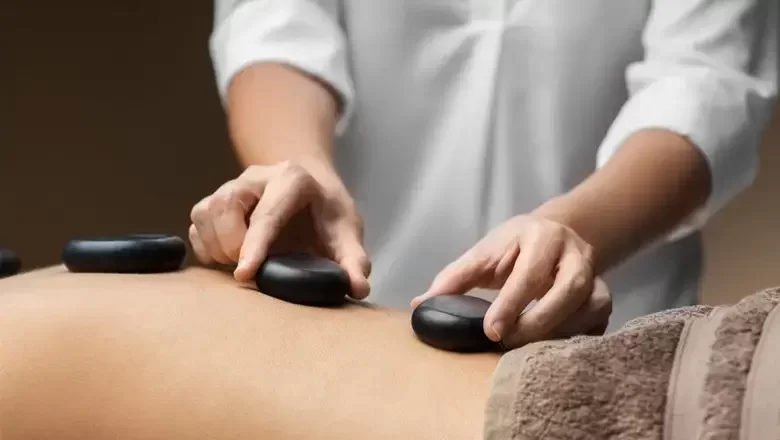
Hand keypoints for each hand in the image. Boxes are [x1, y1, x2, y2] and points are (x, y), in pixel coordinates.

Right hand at [189, 161, 370, 298]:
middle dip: (233, 245)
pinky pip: (197, 223)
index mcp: (293, 179)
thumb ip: (354, 260)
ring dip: (217, 247)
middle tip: (253, 271)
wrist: (310, 188)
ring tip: (241, 264)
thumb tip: (358, 289)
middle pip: (226, 206)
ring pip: (206, 212)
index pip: (268, 214)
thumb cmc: (328, 212)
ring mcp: (232, 186)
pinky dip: (206, 247)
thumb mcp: (347, 231)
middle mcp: (256, 177)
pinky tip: (226, 260)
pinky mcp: (215, 201)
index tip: (245, 275)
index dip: (255, 246)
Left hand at [411, 214, 611, 348]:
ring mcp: (596, 276)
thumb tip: (420, 305)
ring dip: (557, 333)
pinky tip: (549, 351)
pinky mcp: (604, 299)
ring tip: (526, 351)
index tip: (491, 331)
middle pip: (567, 291)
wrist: (556, 235)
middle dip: (537, 322)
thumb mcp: (484, 253)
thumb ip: (454, 277)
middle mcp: (576, 254)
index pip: (529, 272)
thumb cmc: (514, 247)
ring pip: (589, 308)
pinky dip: (575, 340)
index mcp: (542, 236)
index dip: (511, 304)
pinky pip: (597, 324)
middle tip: (507, 343)